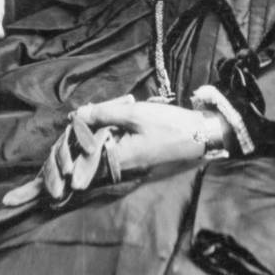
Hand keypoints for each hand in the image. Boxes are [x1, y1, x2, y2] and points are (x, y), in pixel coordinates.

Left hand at [74, 96, 228, 175]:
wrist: (198, 136)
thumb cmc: (168, 126)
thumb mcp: (134, 115)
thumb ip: (103, 114)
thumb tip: (76, 114)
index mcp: (114, 160)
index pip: (80, 151)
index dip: (75, 132)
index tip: (78, 115)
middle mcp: (117, 167)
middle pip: (88, 147)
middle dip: (90, 126)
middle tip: (106, 107)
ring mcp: (125, 163)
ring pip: (100, 142)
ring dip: (103, 125)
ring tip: (118, 107)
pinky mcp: (132, 157)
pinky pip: (112, 143)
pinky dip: (113, 128)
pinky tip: (121, 114)